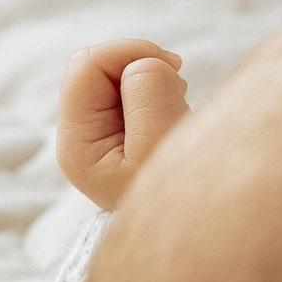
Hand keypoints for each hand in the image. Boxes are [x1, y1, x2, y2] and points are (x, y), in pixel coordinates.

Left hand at [57, 39, 191, 209]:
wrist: (202, 228)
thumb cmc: (184, 198)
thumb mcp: (163, 147)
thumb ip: (149, 95)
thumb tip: (147, 63)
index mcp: (79, 144)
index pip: (86, 66)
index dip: (129, 53)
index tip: (173, 67)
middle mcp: (82, 138)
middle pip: (97, 66)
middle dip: (141, 63)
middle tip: (178, 86)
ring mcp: (102, 136)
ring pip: (118, 76)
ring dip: (155, 79)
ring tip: (178, 108)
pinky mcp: (124, 134)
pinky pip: (135, 92)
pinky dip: (160, 91)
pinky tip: (176, 113)